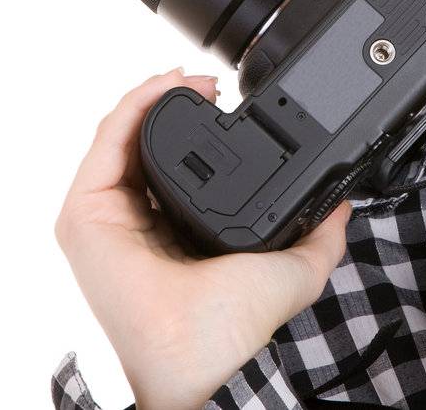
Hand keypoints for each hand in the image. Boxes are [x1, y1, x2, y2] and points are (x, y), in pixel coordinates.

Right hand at [54, 69, 352, 409]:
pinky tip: (165, 85)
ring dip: (153, 96)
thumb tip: (341, 207)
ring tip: (192, 77)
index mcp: (173, 236)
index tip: (227, 100)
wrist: (205, 349)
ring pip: (120, 137)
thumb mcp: (292, 269)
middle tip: (211, 82)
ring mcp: (106, 219)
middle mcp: (135, 225)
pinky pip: (105, 143)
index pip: (174, 165)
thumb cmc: (236, 325)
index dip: (200, 126)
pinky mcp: (84, 215)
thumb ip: (319, 236)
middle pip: (143, 143)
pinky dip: (133, 105)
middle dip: (175, 102)